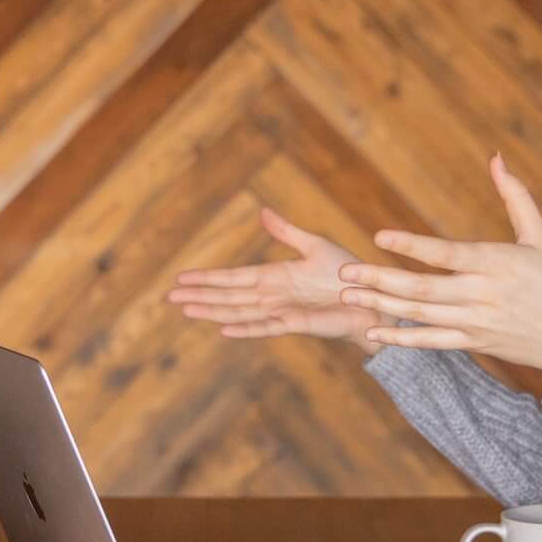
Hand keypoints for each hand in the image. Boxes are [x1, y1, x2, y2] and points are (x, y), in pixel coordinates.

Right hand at [169, 207, 376, 348]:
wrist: (371, 299)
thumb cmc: (347, 273)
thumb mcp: (314, 246)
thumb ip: (286, 232)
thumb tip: (262, 212)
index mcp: (274, 276)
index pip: (232, 278)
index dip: (207, 278)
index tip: (181, 278)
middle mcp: (271, 296)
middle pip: (227, 297)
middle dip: (199, 296)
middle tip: (169, 298)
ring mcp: (281, 311)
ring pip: (238, 312)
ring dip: (212, 311)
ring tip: (187, 310)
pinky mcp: (295, 324)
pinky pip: (265, 327)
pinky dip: (244, 329)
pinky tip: (223, 330)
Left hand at [337, 154, 541, 388]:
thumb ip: (515, 196)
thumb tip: (496, 157)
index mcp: (498, 264)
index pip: (446, 254)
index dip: (411, 246)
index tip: (378, 236)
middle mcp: (484, 295)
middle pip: (423, 289)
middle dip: (380, 280)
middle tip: (344, 273)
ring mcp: (477, 323)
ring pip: (421, 315)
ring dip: (381, 306)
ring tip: (347, 296)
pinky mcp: (475, 344)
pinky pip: (432, 342)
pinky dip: (402, 339)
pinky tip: (373, 331)